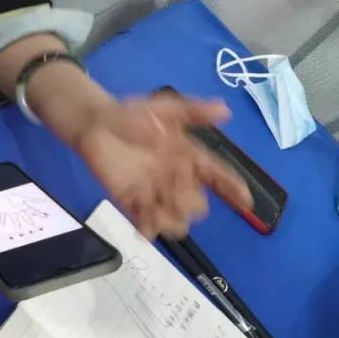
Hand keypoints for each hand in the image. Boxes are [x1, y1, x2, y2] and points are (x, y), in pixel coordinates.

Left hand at [75, 94, 252, 238]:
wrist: (94, 123)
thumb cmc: (130, 114)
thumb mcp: (164, 109)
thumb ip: (193, 111)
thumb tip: (225, 110)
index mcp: (188, 157)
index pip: (217, 175)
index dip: (232, 187)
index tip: (244, 200)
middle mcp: (176, 179)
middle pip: (197, 204)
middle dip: (191, 204)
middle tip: (174, 191)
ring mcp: (154, 192)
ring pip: (176, 220)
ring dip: (173, 221)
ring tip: (158, 212)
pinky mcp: (131, 201)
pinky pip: (145, 222)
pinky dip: (148, 229)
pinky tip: (144, 228)